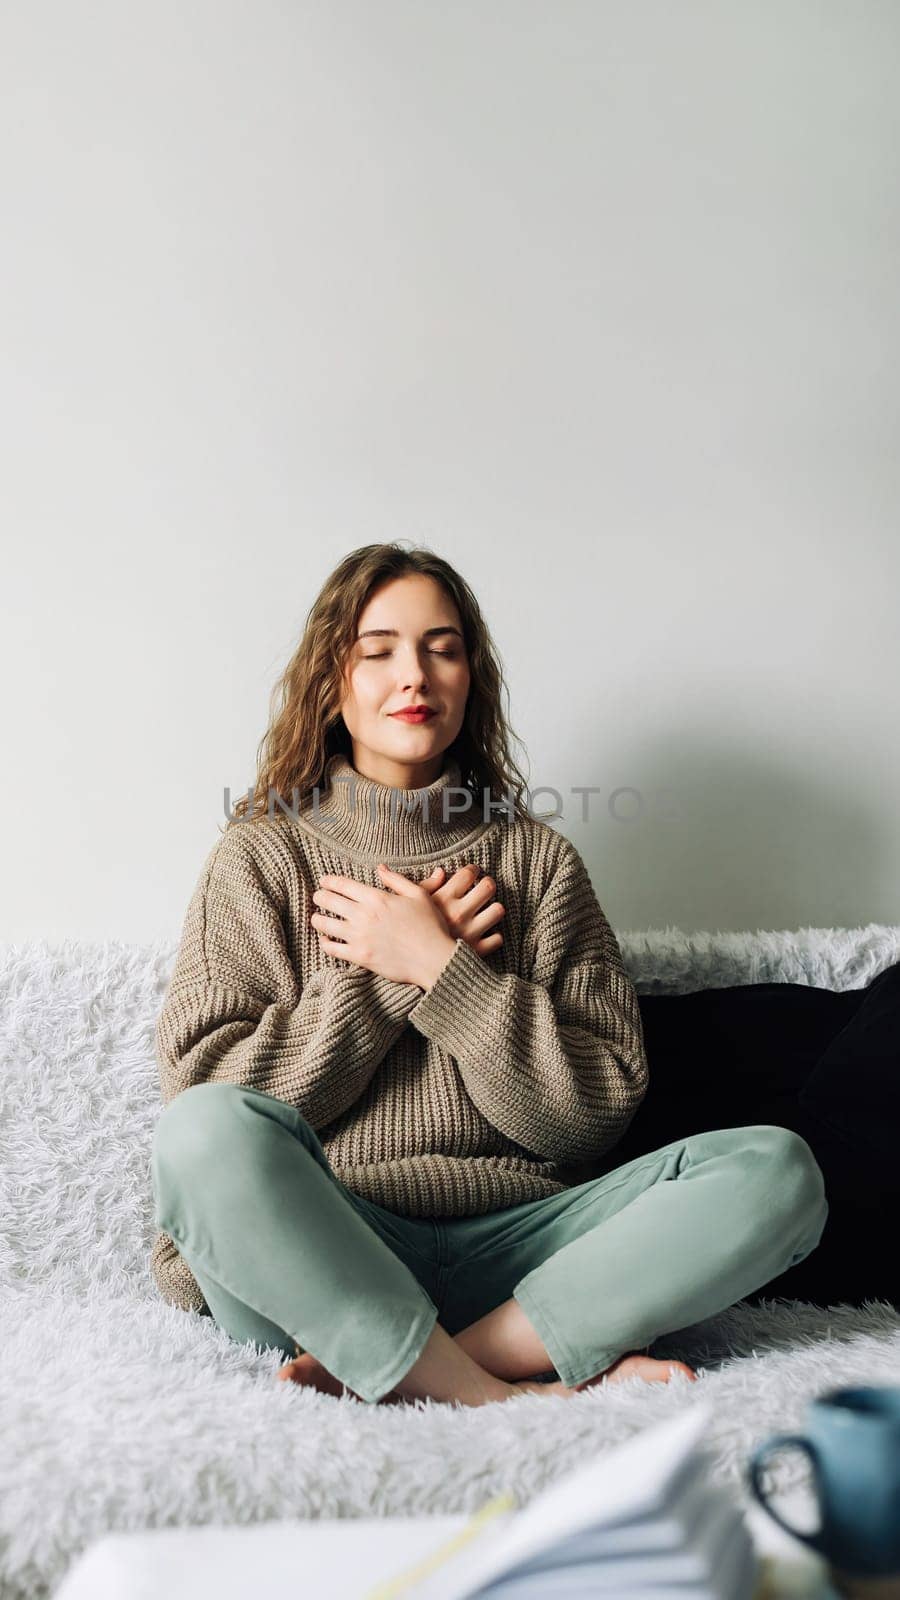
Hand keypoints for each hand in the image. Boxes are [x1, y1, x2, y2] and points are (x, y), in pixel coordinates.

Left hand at [311, 869, 455, 989]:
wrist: (434, 959)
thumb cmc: (430, 926)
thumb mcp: (418, 895)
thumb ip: (396, 880)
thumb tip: (380, 868)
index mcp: (376, 898)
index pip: (343, 885)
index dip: (329, 881)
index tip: (323, 881)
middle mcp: (363, 915)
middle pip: (328, 901)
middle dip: (319, 897)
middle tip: (317, 897)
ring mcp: (359, 937)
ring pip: (324, 924)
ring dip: (317, 919)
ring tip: (316, 918)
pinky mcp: (359, 956)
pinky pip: (332, 949)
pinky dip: (324, 943)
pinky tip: (325, 940)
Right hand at [415, 863, 505, 956]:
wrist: (410, 964)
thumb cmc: (406, 932)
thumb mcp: (409, 905)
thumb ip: (426, 886)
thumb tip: (440, 871)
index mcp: (444, 898)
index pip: (468, 873)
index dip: (472, 870)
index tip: (472, 873)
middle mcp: (459, 913)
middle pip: (488, 887)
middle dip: (487, 885)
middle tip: (483, 888)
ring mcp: (469, 932)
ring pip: (497, 911)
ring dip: (493, 910)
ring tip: (487, 911)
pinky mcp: (476, 951)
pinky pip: (496, 939)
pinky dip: (492, 937)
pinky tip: (484, 934)